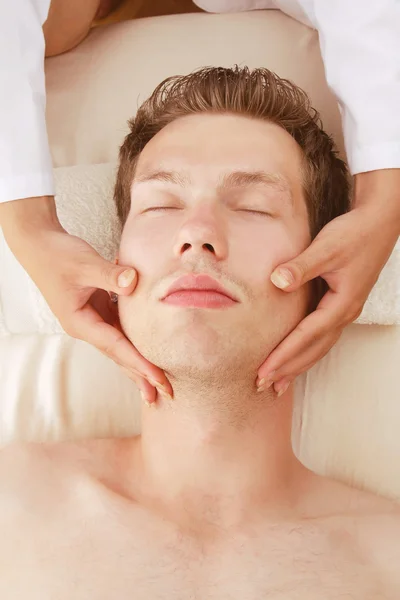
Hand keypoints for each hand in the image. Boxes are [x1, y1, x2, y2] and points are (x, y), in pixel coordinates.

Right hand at [1, 196, 171, 404]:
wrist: (39, 245)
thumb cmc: (59, 255)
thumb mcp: (85, 263)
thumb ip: (109, 274)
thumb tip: (134, 282)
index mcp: (80, 322)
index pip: (117, 348)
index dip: (140, 364)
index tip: (160, 379)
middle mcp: (87, 326)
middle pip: (119, 356)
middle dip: (142, 376)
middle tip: (167, 395)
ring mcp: (93, 319)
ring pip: (121, 347)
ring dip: (139, 364)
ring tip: (159, 384)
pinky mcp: (99, 308)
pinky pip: (121, 331)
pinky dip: (135, 342)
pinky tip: (149, 351)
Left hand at [256, 169, 399, 394]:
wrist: (379, 222)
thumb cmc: (353, 233)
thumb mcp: (326, 248)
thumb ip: (300, 266)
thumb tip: (276, 282)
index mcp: (341, 304)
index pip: (305, 337)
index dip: (282, 356)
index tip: (262, 372)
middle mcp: (345, 313)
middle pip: (313, 350)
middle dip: (288, 370)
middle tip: (262, 387)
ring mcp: (345, 311)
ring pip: (319, 347)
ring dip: (298, 365)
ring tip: (278, 384)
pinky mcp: (342, 304)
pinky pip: (322, 336)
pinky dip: (307, 351)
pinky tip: (296, 357)